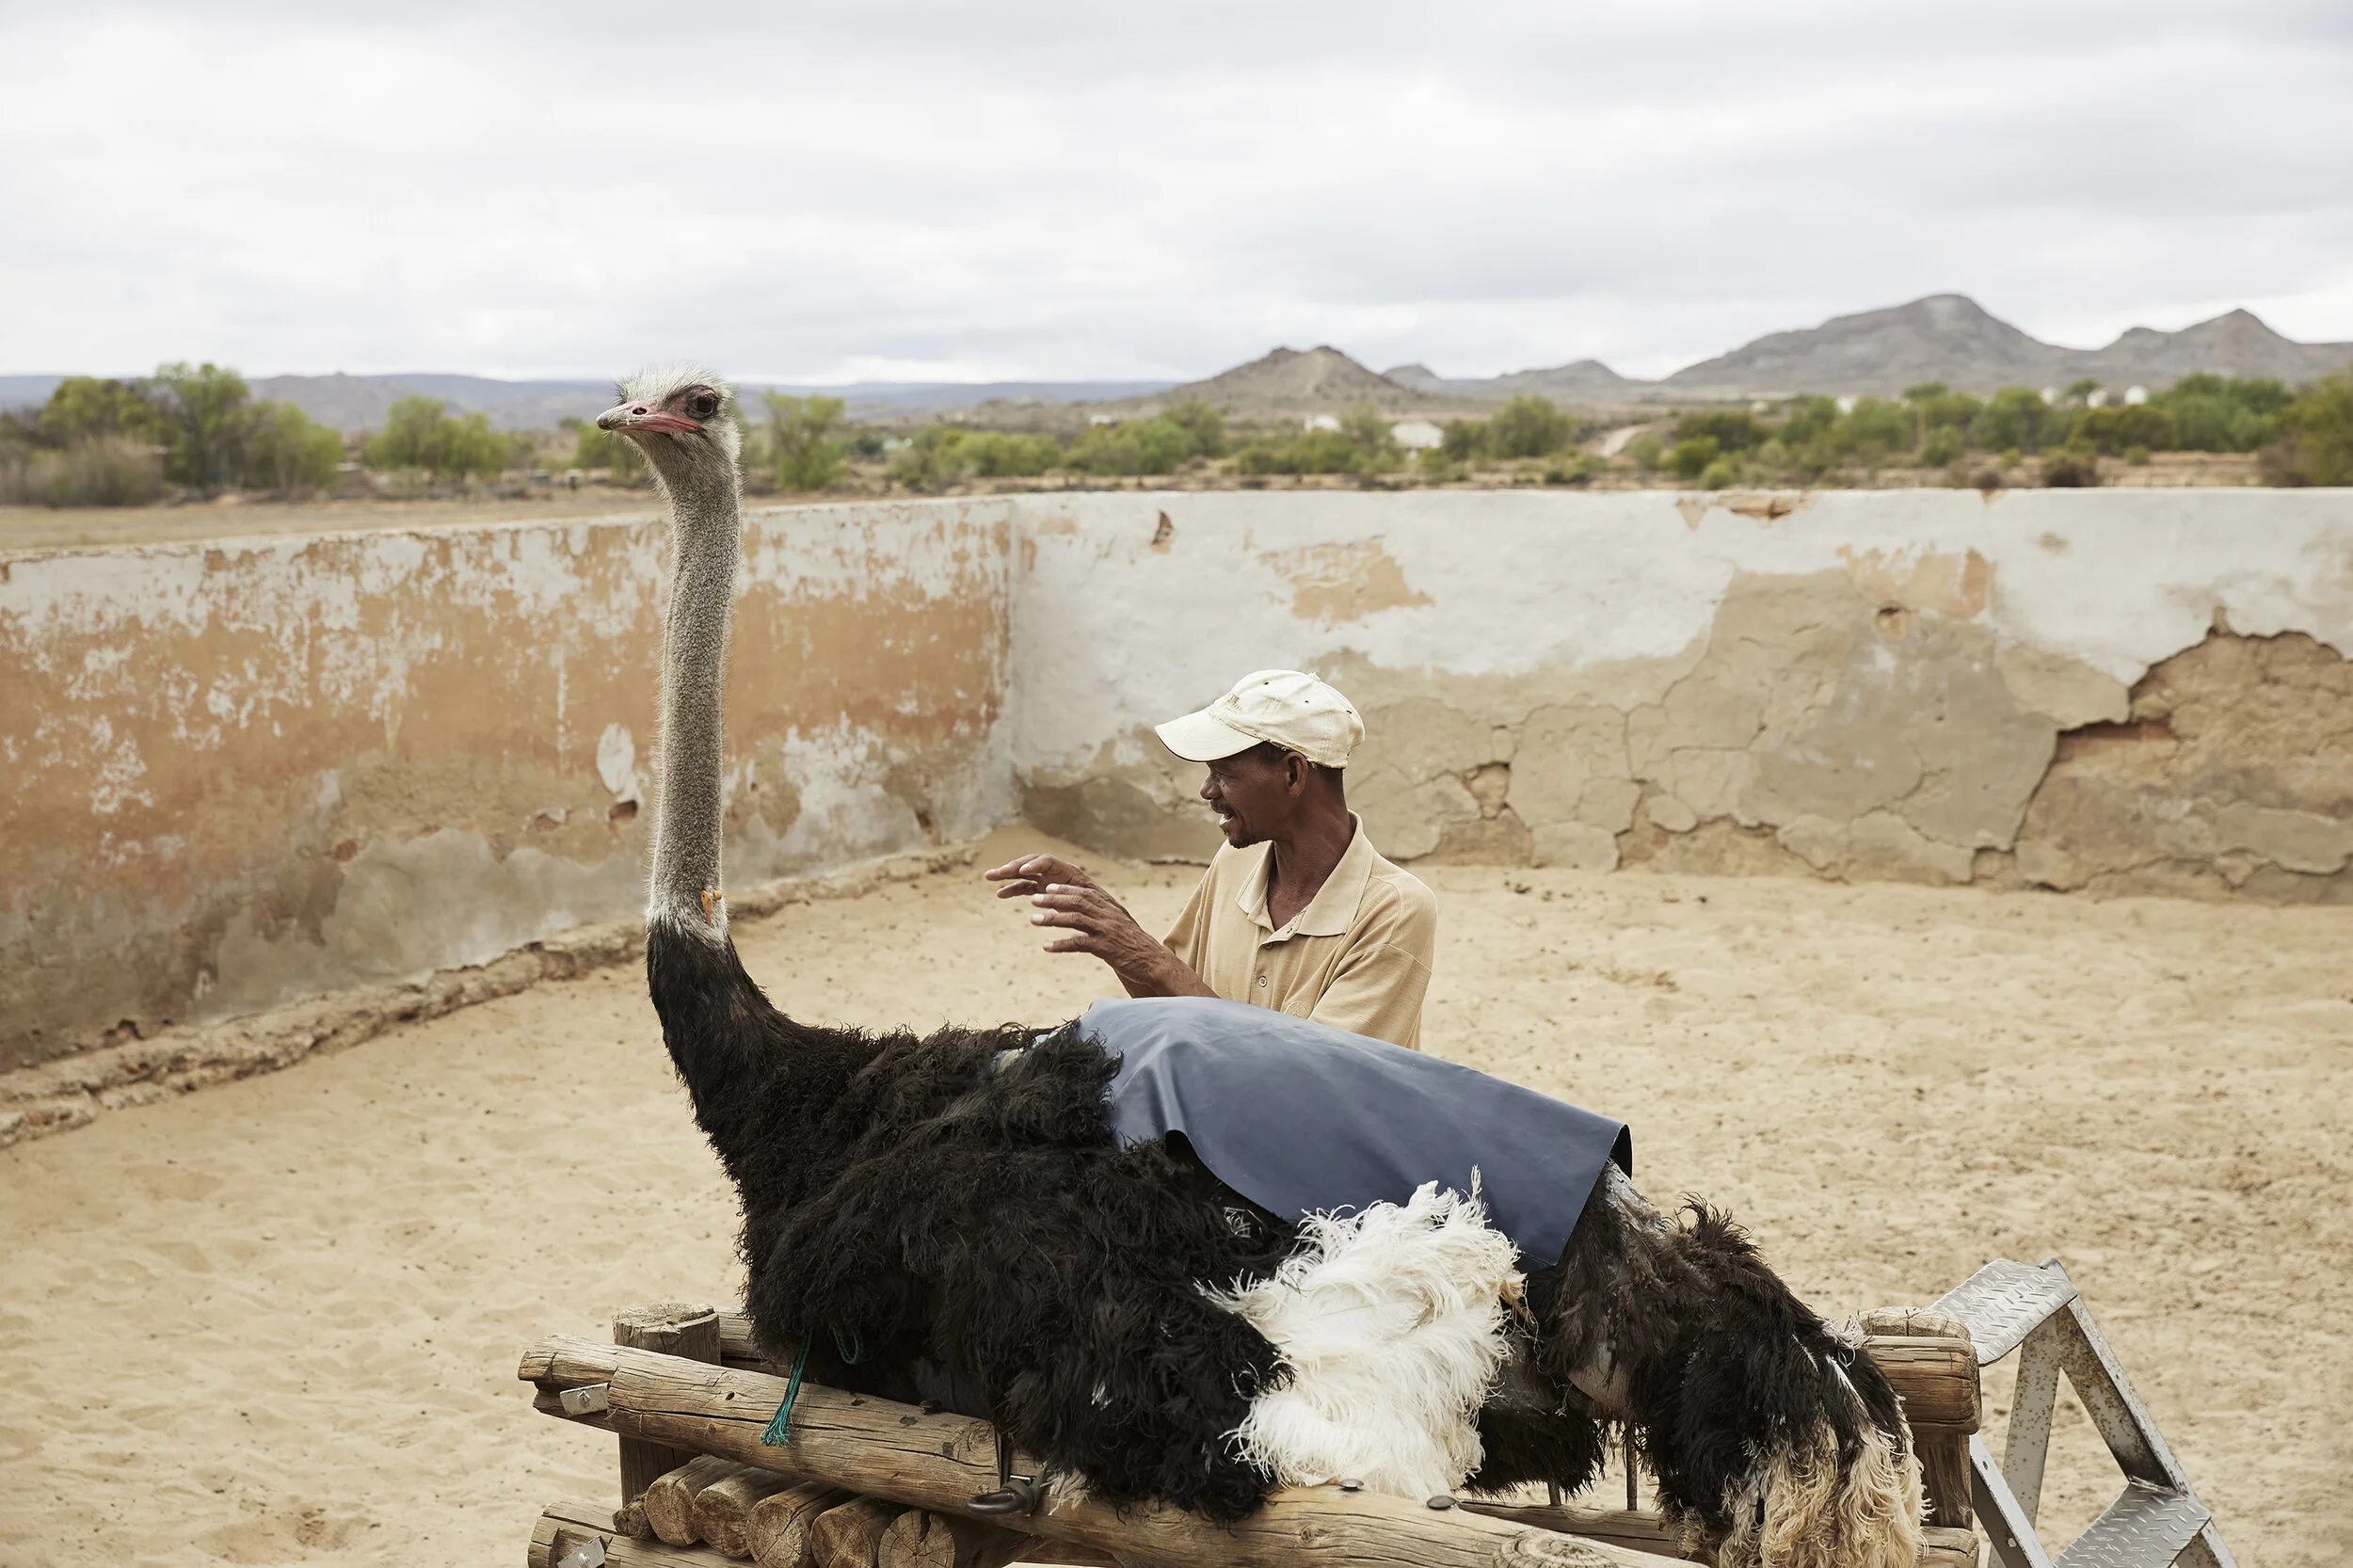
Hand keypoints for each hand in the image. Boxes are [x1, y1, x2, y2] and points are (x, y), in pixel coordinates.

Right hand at [982, 854, 1099, 901]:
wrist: (1102, 917)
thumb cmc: (1098, 910)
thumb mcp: (1089, 906)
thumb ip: (1076, 899)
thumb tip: (1066, 899)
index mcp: (1068, 872)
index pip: (1048, 861)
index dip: (1034, 865)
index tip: (1023, 872)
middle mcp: (1055, 872)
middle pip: (1031, 864)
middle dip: (1014, 867)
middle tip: (998, 872)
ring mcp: (1047, 880)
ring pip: (1024, 874)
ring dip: (1007, 875)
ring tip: (990, 877)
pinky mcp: (1042, 891)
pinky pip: (1024, 887)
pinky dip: (1012, 889)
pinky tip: (1000, 894)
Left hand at [990, 865, 1215, 999]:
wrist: (1153, 962)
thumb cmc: (1133, 945)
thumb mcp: (1117, 926)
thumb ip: (1100, 917)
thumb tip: (1082, 912)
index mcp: (1109, 908)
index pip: (1084, 892)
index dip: (1064, 889)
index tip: (1045, 887)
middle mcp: (1108, 915)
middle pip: (1077, 901)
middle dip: (1053, 899)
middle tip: (1033, 900)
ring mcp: (1107, 931)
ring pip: (1075, 919)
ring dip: (1052, 919)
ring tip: (1033, 920)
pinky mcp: (1106, 948)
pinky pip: (1079, 944)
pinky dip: (1061, 944)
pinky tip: (1046, 947)